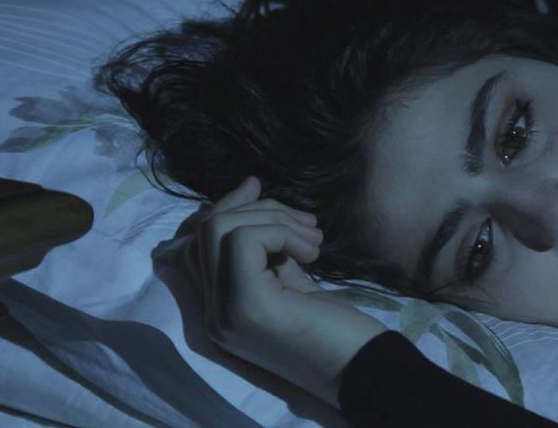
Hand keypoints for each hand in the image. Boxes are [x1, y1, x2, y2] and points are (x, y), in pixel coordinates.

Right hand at [184, 175, 386, 406]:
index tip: (258, 187)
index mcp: (219, 309)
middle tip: (306, 223)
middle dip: (257, 209)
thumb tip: (250, 189)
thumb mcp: (289, 278)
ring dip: (273, 218)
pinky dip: (280, 232)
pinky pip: (244, 240)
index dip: (227, 207)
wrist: (362, 371)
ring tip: (314, 239)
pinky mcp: (246, 305)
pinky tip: (312, 253)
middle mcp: (210, 315)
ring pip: (220, 228)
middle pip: (206, 230)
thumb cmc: (334, 328)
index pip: (196, 243)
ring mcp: (223, 313)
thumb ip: (264, 247)